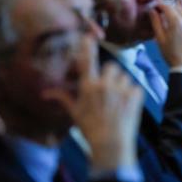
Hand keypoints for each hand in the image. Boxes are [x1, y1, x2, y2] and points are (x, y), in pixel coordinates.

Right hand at [42, 36, 143, 171]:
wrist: (111, 145)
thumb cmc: (91, 129)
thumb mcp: (75, 113)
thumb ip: (63, 98)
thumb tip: (45, 93)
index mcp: (89, 87)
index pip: (87, 61)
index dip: (87, 47)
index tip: (88, 36)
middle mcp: (105, 84)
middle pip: (111, 66)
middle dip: (110, 76)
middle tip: (108, 91)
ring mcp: (121, 89)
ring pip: (124, 76)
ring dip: (122, 84)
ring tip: (118, 102)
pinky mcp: (136, 94)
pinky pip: (135, 86)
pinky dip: (133, 94)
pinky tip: (127, 106)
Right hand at [150, 2, 181, 69]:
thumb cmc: (172, 56)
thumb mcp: (160, 39)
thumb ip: (156, 23)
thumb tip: (152, 11)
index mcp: (177, 23)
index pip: (168, 7)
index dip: (160, 5)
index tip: (155, 7)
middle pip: (177, 8)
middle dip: (168, 8)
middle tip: (161, 13)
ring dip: (177, 15)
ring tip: (170, 22)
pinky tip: (179, 29)